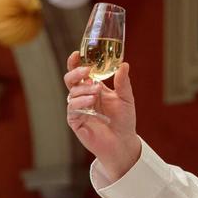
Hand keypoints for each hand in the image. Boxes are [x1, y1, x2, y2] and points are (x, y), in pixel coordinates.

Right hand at [63, 51, 139, 178]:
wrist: (124, 143)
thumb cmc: (124, 121)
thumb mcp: (126, 99)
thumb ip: (123, 83)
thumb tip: (124, 64)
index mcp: (93, 88)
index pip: (80, 72)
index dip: (75, 63)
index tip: (77, 54)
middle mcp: (83, 97)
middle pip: (70, 80)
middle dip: (76, 72)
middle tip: (87, 70)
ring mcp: (78, 109)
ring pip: (71, 94)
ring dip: (83, 89)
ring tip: (97, 90)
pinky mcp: (76, 122)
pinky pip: (72, 109)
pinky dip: (80, 103)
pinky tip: (91, 101)